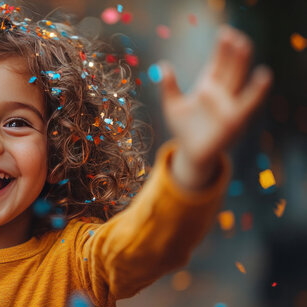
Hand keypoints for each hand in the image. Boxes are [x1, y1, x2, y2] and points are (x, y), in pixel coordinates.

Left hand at [160, 25, 272, 188]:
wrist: (190, 153)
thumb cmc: (183, 129)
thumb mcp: (172, 105)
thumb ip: (168, 86)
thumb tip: (162, 65)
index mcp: (208, 87)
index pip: (217, 63)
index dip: (221, 49)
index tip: (224, 33)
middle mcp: (221, 93)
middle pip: (229, 67)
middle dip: (231, 51)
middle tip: (233, 34)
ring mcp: (228, 105)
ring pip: (237, 80)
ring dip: (241, 63)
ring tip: (244, 45)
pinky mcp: (234, 119)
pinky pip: (247, 103)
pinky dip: (256, 91)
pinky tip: (264, 76)